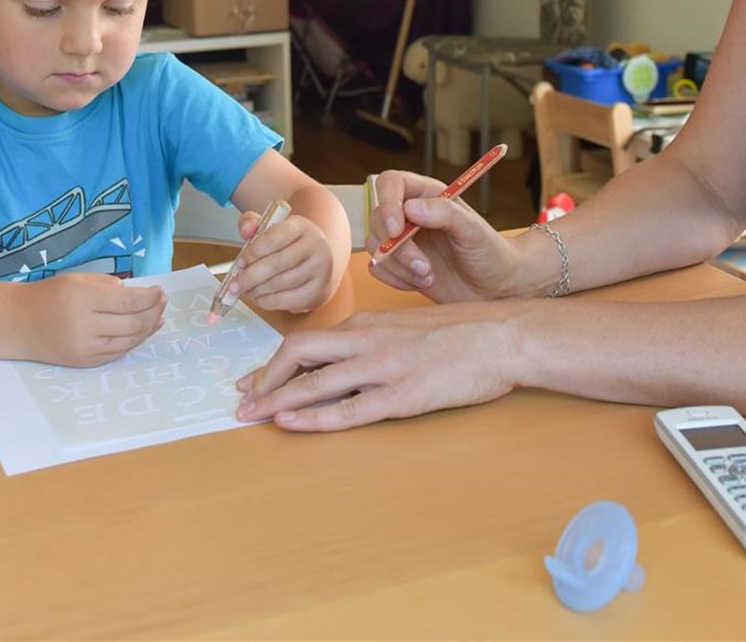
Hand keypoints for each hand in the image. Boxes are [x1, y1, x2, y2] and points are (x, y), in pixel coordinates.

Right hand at [18, 272, 164, 367]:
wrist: (17, 323)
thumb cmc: (48, 296)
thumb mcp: (77, 278)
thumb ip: (108, 285)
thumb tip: (138, 296)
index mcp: (82, 298)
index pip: (128, 301)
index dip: (149, 297)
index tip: (160, 291)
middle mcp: (83, 325)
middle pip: (132, 323)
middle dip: (153, 312)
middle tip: (162, 302)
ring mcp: (83, 348)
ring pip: (128, 341)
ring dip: (147, 330)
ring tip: (158, 317)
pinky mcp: (83, 362)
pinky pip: (116, 354)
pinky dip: (132, 343)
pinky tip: (141, 332)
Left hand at [232, 207, 335, 313]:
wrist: (317, 261)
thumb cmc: (289, 245)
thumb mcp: (271, 228)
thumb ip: (252, 224)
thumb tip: (246, 230)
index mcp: (301, 226)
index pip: (275, 237)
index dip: (253, 252)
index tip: (239, 262)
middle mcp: (316, 245)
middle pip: (277, 263)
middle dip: (251, 276)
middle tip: (235, 284)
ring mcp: (320, 269)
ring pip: (282, 283)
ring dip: (258, 290)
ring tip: (246, 290)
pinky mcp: (319, 290)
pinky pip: (288, 300)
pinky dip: (269, 301)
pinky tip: (260, 297)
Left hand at [233, 303, 518, 430]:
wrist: (504, 335)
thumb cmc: (463, 333)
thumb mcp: (408, 327)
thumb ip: (376, 340)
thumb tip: (347, 359)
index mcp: (368, 322)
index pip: (309, 340)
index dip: (275, 362)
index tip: (254, 380)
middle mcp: (367, 340)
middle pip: (298, 352)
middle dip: (264, 378)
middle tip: (241, 399)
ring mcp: (383, 367)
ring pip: (314, 381)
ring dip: (276, 399)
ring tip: (249, 417)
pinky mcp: (402, 395)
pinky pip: (348, 409)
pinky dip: (313, 417)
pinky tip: (290, 423)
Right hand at [365, 169, 521, 301]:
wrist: (495, 288)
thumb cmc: (490, 254)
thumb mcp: (474, 231)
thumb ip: (445, 214)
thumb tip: (410, 208)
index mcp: (429, 195)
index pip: (391, 184)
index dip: (387, 203)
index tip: (396, 230)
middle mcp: (411, 214)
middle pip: (378, 218)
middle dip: (398, 248)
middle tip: (425, 267)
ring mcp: (402, 240)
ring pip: (375, 246)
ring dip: (399, 267)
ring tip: (429, 277)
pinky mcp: (398, 264)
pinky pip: (377, 268)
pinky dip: (395, 279)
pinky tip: (421, 283)